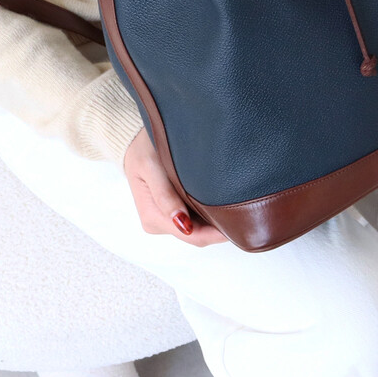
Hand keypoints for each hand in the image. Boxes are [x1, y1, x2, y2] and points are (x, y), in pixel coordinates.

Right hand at [121, 126, 229, 245]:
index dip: (215, 234)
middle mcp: (159, 223)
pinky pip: (195, 219)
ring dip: (215, 222)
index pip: (191, 236)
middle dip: (219, 229)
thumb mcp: (151, 166)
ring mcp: (166, 218)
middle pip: (197, 235)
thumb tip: (182, 223)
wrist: (132, 141)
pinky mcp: (171, 211)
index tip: (238, 224)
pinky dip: (208, 214)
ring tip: (236, 208)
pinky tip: (221, 202)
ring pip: (197, 229)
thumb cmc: (142, 150)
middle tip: (245, 214)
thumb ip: (164, 195)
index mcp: (153, 218)